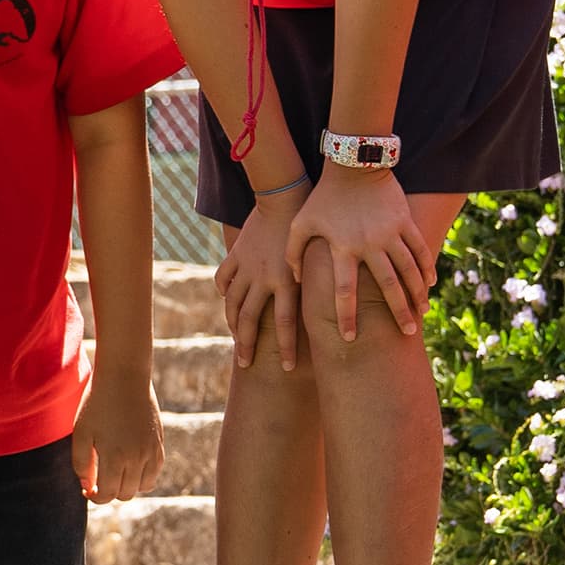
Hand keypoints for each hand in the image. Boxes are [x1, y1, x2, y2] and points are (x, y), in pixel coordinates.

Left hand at [70, 372, 164, 502]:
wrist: (124, 376)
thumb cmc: (97, 403)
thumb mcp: (81, 432)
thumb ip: (81, 463)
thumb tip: (88, 486)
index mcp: (115, 458)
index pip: (107, 495)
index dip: (95, 497)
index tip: (88, 490)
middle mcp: (137, 459)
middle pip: (125, 494)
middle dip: (110, 492)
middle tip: (98, 480)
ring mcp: (151, 452)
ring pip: (142, 487)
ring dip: (128, 486)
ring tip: (115, 473)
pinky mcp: (159, 443)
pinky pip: (154, 473)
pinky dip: (143, 476)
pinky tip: (130, 466)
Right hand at [217, 186, 304, 371]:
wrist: (285, 196)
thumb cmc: (311, 227)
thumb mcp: (318, 257)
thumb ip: (319, 284)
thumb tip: (340, 310)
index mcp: (287, 281)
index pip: (286, 324)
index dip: (286, 348)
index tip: (287, 368)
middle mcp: (264, 278)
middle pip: (252, 321)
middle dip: (248, 346)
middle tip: (246, 364)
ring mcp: (247, 267)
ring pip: (233, 304)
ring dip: (233, 325)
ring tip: (236, 340)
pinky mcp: (236, 255)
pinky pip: (224, 278)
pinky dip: (224, 291)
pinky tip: (227, 301)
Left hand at [285, 166, 428, 343]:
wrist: (353, 162)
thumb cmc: (324, 196)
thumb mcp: (301, 222)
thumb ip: (293, 252)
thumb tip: (296, 281)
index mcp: (342, 248)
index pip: (344, 290)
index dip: (346, 315)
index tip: (349, 337)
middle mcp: (369, 243)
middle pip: (387, 284)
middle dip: (398, 310)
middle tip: (407, 333)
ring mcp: (390, 232)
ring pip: (409, 269)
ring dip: (417, 292)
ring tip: (422, 312)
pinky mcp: (404, 221)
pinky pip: (419, 248)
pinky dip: (426, 266)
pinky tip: (430, 284)